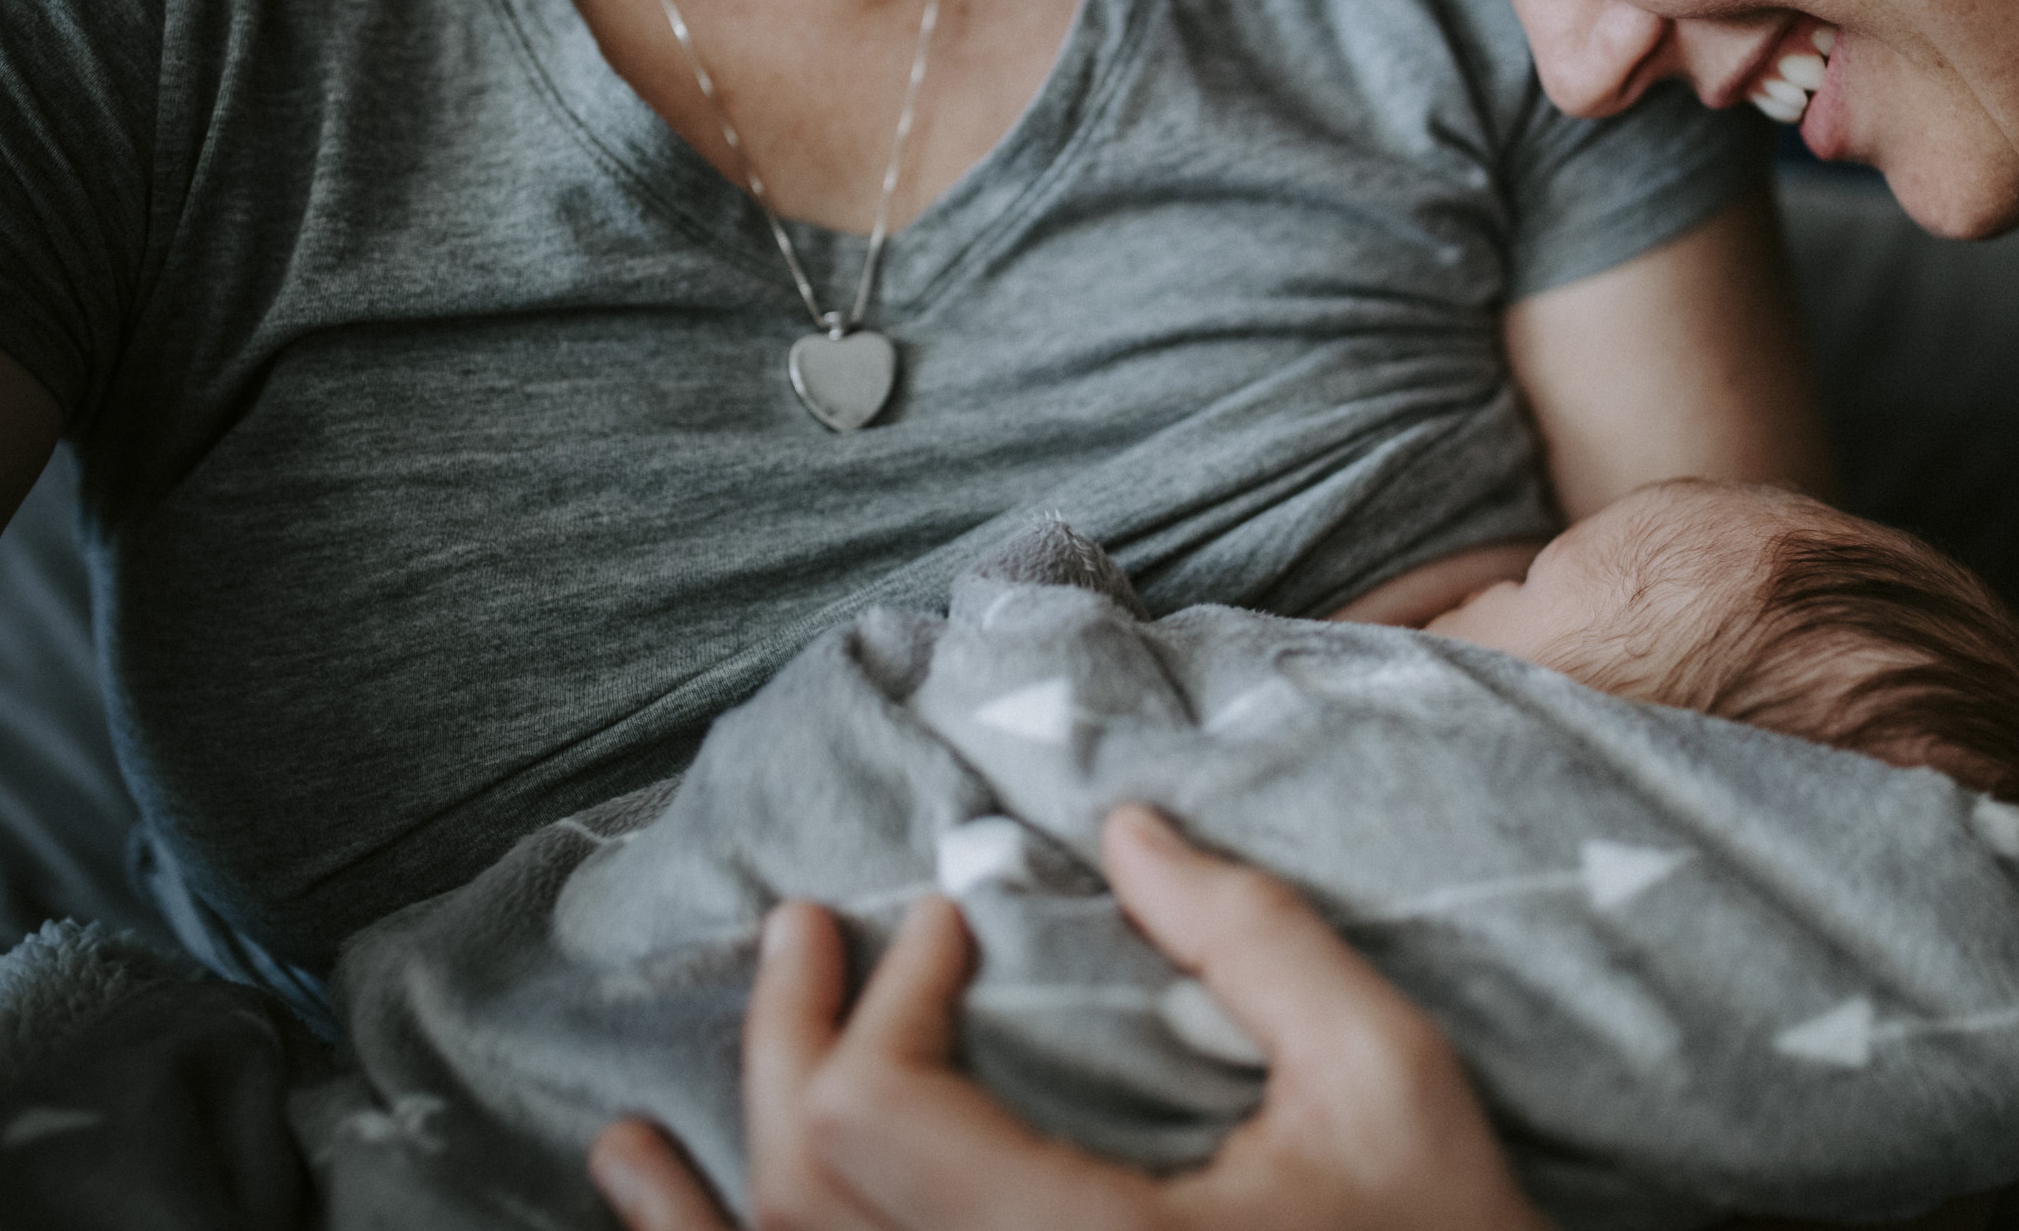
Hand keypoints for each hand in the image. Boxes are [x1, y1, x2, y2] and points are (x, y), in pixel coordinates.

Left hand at [588, 804, 1550, 1230]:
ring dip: (704, 1208)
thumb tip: (1123, 825)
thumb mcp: (1388, 1083)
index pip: (885, 1124)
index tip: (946, 919)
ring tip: (631, 1134)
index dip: (887, 1001)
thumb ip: (1255, 941)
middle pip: (811, 1204)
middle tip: (800, 934)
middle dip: (788, 1051)